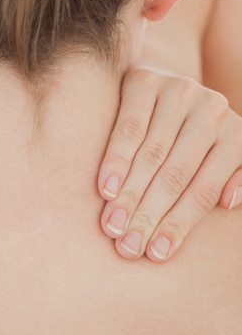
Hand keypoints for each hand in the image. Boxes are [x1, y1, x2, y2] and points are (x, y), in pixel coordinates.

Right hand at [98, 68, 241, 261]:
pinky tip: (105, 188)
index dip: (179, 224)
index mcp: (236, 134)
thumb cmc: (190, 136)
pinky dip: (115, 160)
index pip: (204, 189)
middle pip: (176, 173)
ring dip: (129, 194)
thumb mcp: (219, 156)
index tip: (156, 253)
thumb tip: (229, 203)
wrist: (163, 85)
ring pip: (151, 153)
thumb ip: (231, 178)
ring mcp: (179, 91)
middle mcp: (213, 109)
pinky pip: (128, 127)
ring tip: (112, 226)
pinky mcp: (146, 81)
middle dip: (150, 214)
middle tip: (128, 247)